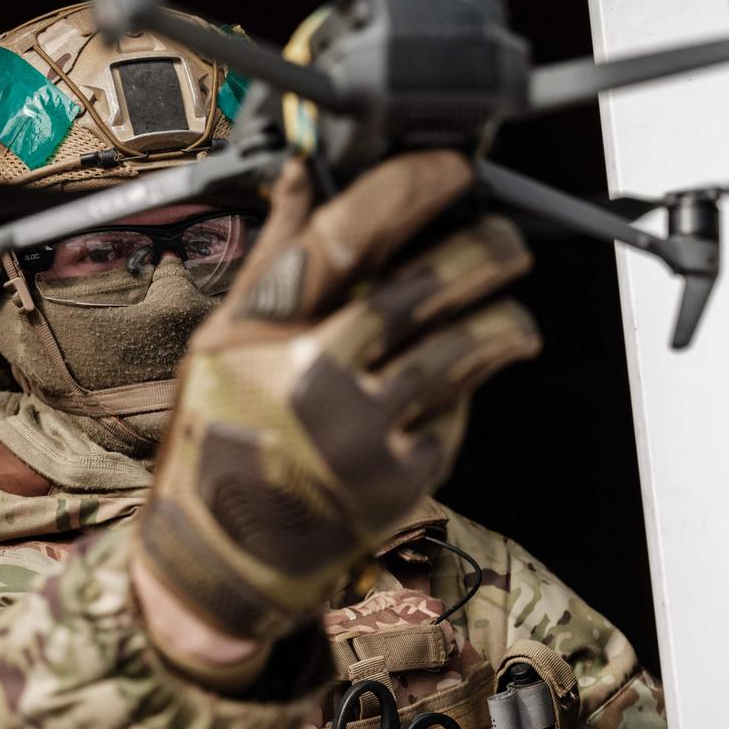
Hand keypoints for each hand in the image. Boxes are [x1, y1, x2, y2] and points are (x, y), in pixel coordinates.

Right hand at [136, 151, 539, 645]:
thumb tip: (300, 177)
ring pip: (460, 350)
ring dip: (501, 317)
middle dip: (483, 252)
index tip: (449, 170)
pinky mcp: (398, 479)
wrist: (221, 557)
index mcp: (263, 334)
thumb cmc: (217, 440)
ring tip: (511, 309)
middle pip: (421, 291)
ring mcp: (362, 432)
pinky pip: (457, 412)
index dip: (409, 190)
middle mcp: (314, 377)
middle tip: (507, 240)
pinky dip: (470, 388)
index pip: (347, 236)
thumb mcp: (221, 344)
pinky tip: (465, 379)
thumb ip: (272, 260)